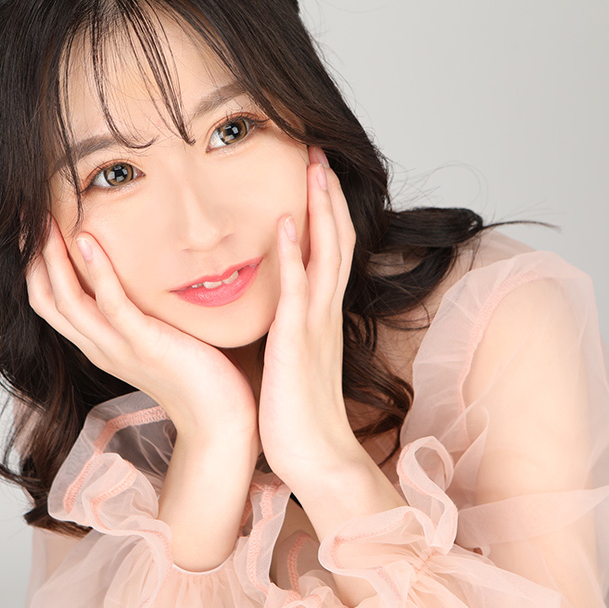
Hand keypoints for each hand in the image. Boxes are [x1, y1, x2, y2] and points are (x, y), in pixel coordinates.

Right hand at [26, 214, 257, 440]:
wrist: (221, 419)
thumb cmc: (199, 373)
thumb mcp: (157, 335)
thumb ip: (141, 309)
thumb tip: (144, 268)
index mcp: (98, 344)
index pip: (48, 302)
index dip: (33, 264)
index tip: (32, 225)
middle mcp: (99, 347)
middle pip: (46, 299)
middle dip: (32, 255)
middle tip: (27, 213)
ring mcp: (118, 348)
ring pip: (67, 301)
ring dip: (53, 257)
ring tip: (49, 220)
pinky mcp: (145, 345)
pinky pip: (111, 305)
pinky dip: (96, 272)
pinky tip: (90, 241)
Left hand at [258, 147, 365, 485]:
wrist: (316, 459)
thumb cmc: (298, 417)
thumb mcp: (293, 362)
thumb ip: (287, 332)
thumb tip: (272, 315)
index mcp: (320, 317)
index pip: (329, 250)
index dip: (325, 210)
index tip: (314, 173)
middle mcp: (323, 313)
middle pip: (336, 238)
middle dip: (328, 192)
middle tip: (318, 149)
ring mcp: (314, 325)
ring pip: (326, 252)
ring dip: (320, 207)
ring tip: (312, 165)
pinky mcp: (298, 343)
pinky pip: (298, 290)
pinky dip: (295, 254)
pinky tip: (287, 223)